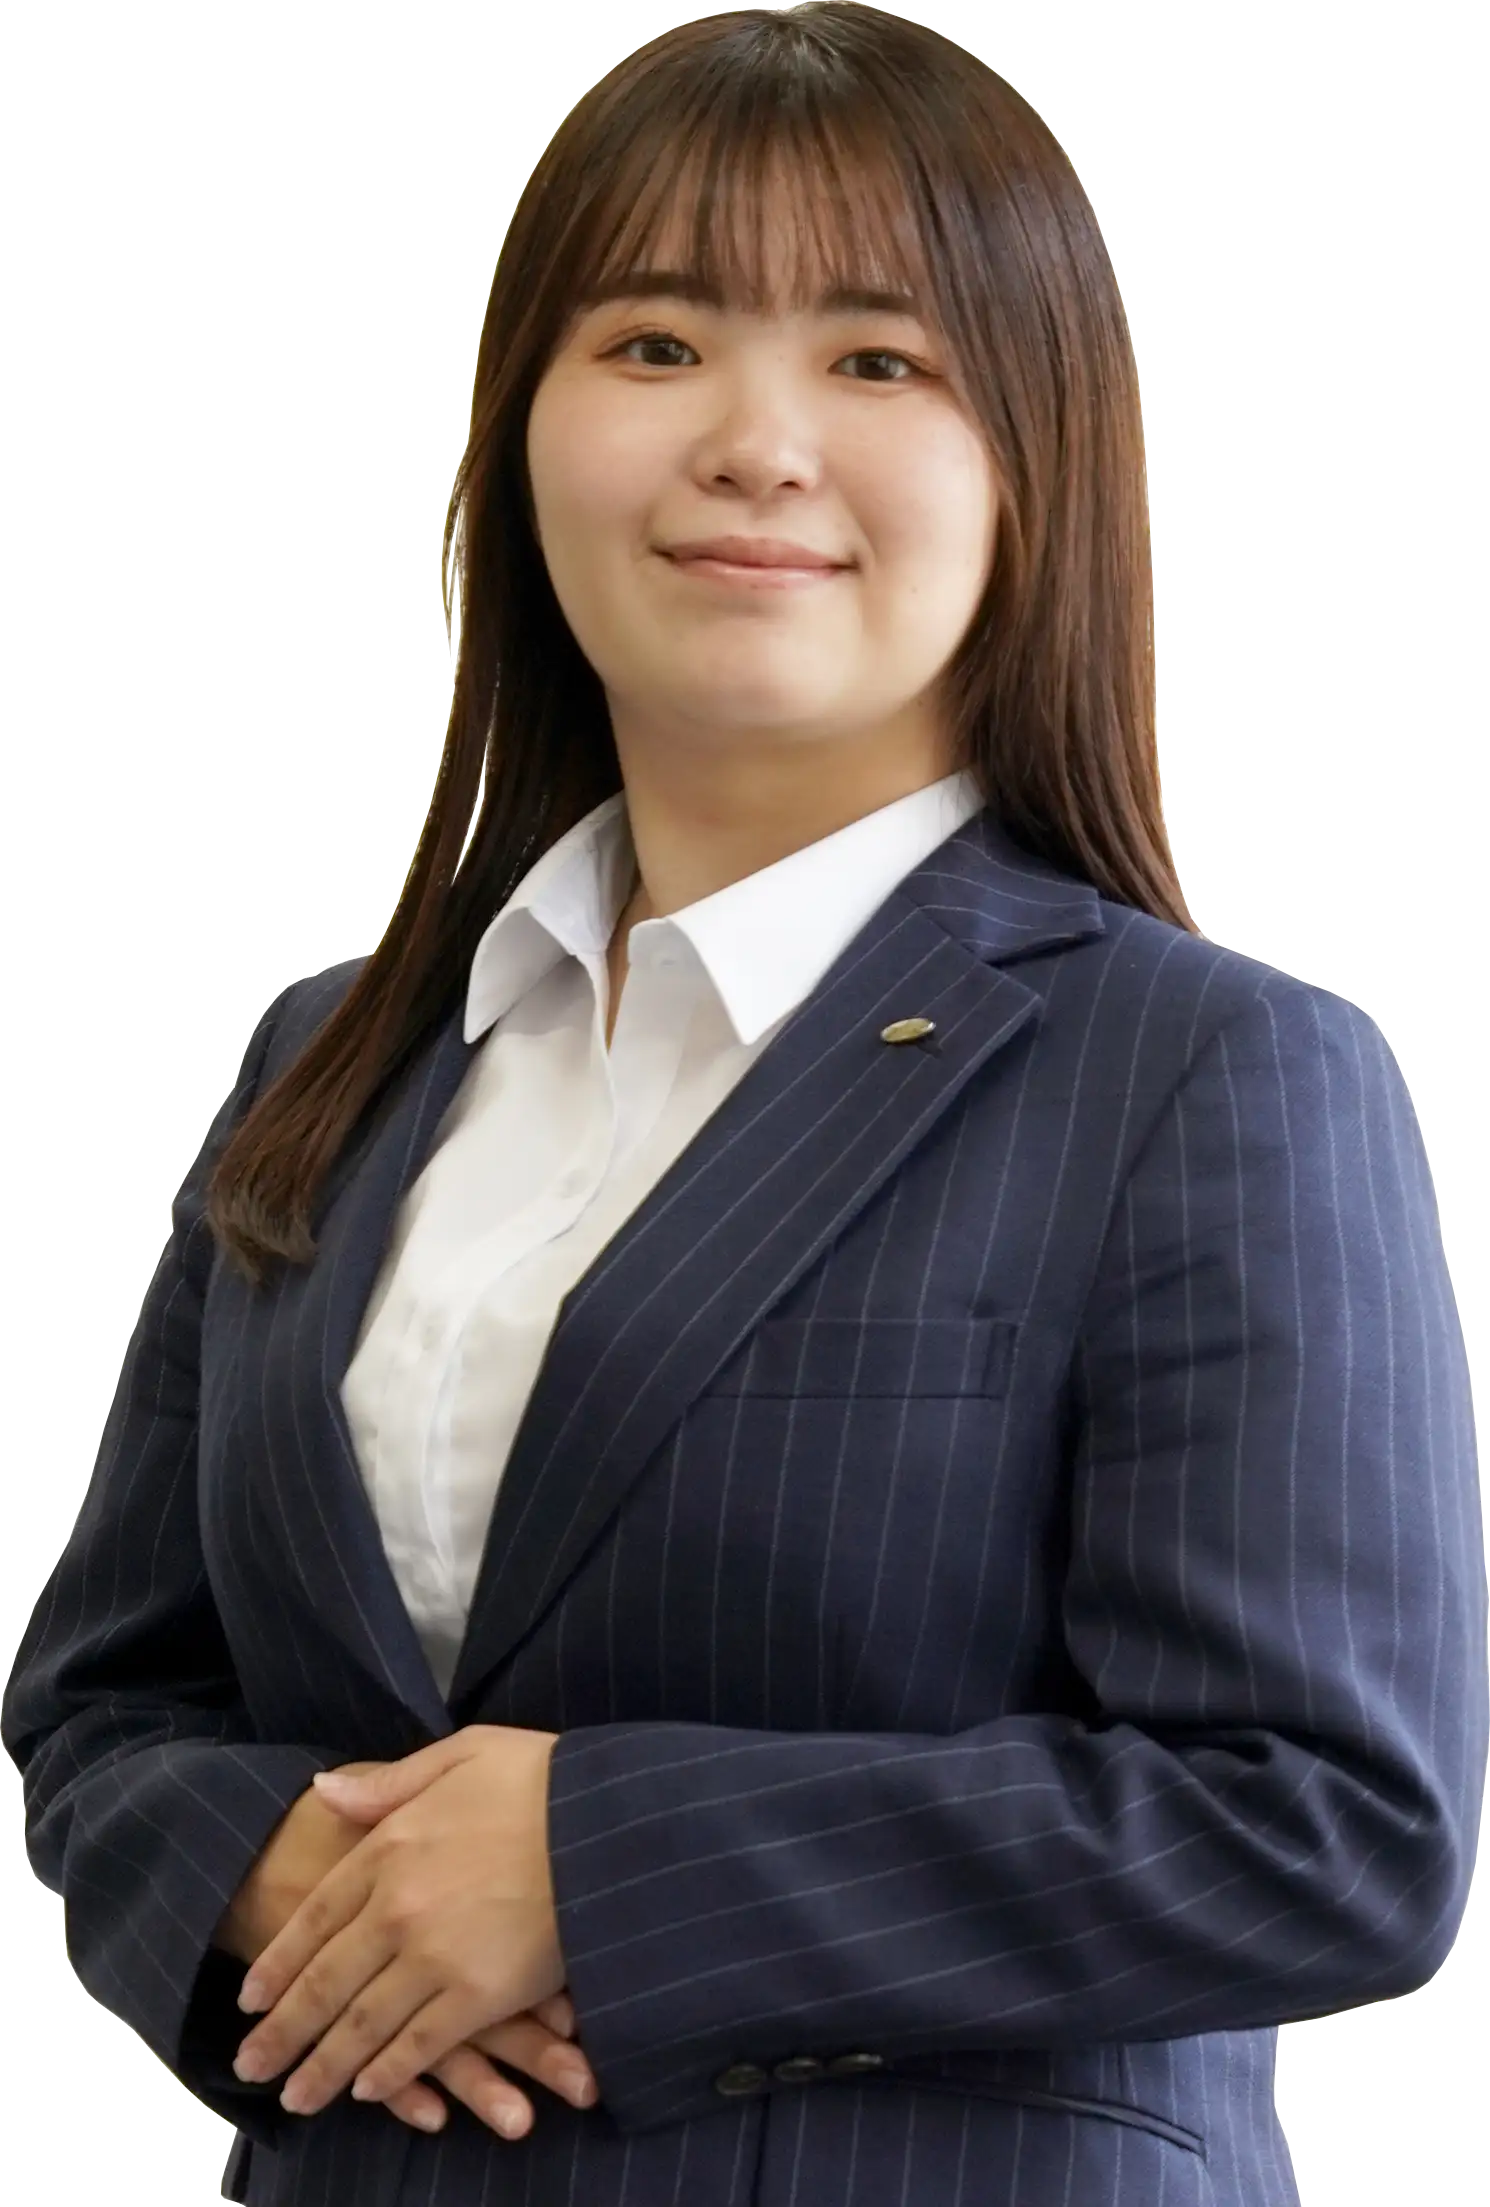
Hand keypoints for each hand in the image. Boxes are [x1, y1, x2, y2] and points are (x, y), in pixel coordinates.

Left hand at [232, 1727, 563, 2119]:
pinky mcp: (479, 1996)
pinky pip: (420, 2045)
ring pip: (360, 2026)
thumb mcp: (460, 1753)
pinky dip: (388, 2074)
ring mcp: (435, 1957)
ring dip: (322, 2068)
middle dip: (282, 2033)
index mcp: (389, 1846)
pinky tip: (366, 2090)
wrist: (607, 1820)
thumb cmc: (541, 1778)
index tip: (250, 1999)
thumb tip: (322, 1791)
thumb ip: (387, 1783)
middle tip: (250, 2066)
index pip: (314, 1917)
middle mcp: (397, 1909)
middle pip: (324, 1983)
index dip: (278, 1964)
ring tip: (295, 2098)